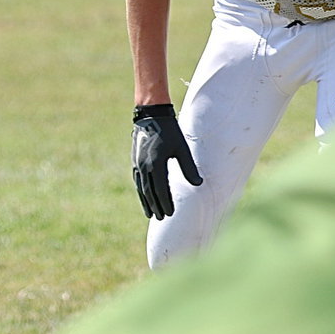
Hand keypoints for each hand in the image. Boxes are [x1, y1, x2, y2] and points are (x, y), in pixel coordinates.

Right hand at [131, 104, 201, 218]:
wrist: (151, 115)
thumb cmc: (170, 131)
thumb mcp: (182, 148)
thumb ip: (189, 167)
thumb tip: (198, 184)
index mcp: (156, 164)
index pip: (161, 189)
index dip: (166, 202)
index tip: (171, 214)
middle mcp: (144, 166)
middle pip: (150, 192)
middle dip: (156, 206)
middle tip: (162, 218)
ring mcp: (138, 164)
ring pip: (141, 188)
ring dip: (146, 202)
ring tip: (151, 214)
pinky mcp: (135, 161)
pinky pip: (138, 181)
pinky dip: (141, 191)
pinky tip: (144, 197)